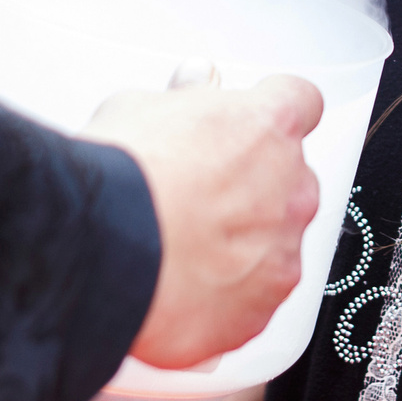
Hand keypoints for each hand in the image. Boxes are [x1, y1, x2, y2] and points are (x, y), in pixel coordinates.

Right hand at [85, 76, 322, 368]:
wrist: (101, 251)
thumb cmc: (120, 176)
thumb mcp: (140, 108)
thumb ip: (184, 98)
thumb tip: (193, 86)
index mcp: (269, 125)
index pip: (300, 102)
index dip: (273, 114)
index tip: (254, 126)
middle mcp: (291, 188)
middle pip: (292, 181)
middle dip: (256, 188)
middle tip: (201, 197)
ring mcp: (281, 255)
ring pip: (276, 247)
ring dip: (242, 248)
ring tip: (180, 252)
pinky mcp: (259, 313)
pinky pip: (251, 304)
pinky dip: (223, 301)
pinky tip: (178, 292)